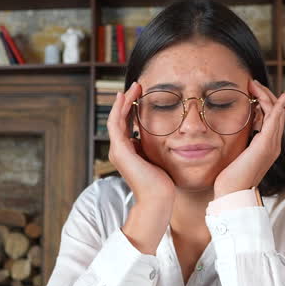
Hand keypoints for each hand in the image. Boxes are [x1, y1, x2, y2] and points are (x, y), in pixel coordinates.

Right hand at [108, 82, 174, 252]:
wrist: (158, 201)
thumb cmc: (163, 185)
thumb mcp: (160, 161)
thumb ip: (157, 150)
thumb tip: (168, 138)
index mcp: (128, 153)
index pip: (127, 125)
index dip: (132, 108)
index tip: (141, 94)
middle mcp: (119, 150)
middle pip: (119, 119)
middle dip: (127, 101)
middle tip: (137, 85)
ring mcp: (118, 150)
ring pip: (116, 119)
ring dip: (124, 101)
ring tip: (134, 87)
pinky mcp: (120, 151)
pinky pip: (117, 124)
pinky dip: (121, 109)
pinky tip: (128, 98)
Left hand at [213, 81, 284, 198]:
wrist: (232, 194)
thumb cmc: (230, 179)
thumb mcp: (236, 156)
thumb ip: (239, 145)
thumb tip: (232, 134)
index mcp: (267, 147)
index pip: (272, 119)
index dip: (265, 103)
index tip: (252, 92)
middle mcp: (273, 145)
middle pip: (277, 113)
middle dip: (266, 95)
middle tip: (253, 83)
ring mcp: (271, 145)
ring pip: (276, 113)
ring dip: (266, 96)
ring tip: (254, 85)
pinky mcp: (265, 145)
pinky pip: (273, 120)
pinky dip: (272, 106)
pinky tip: (266, 96)